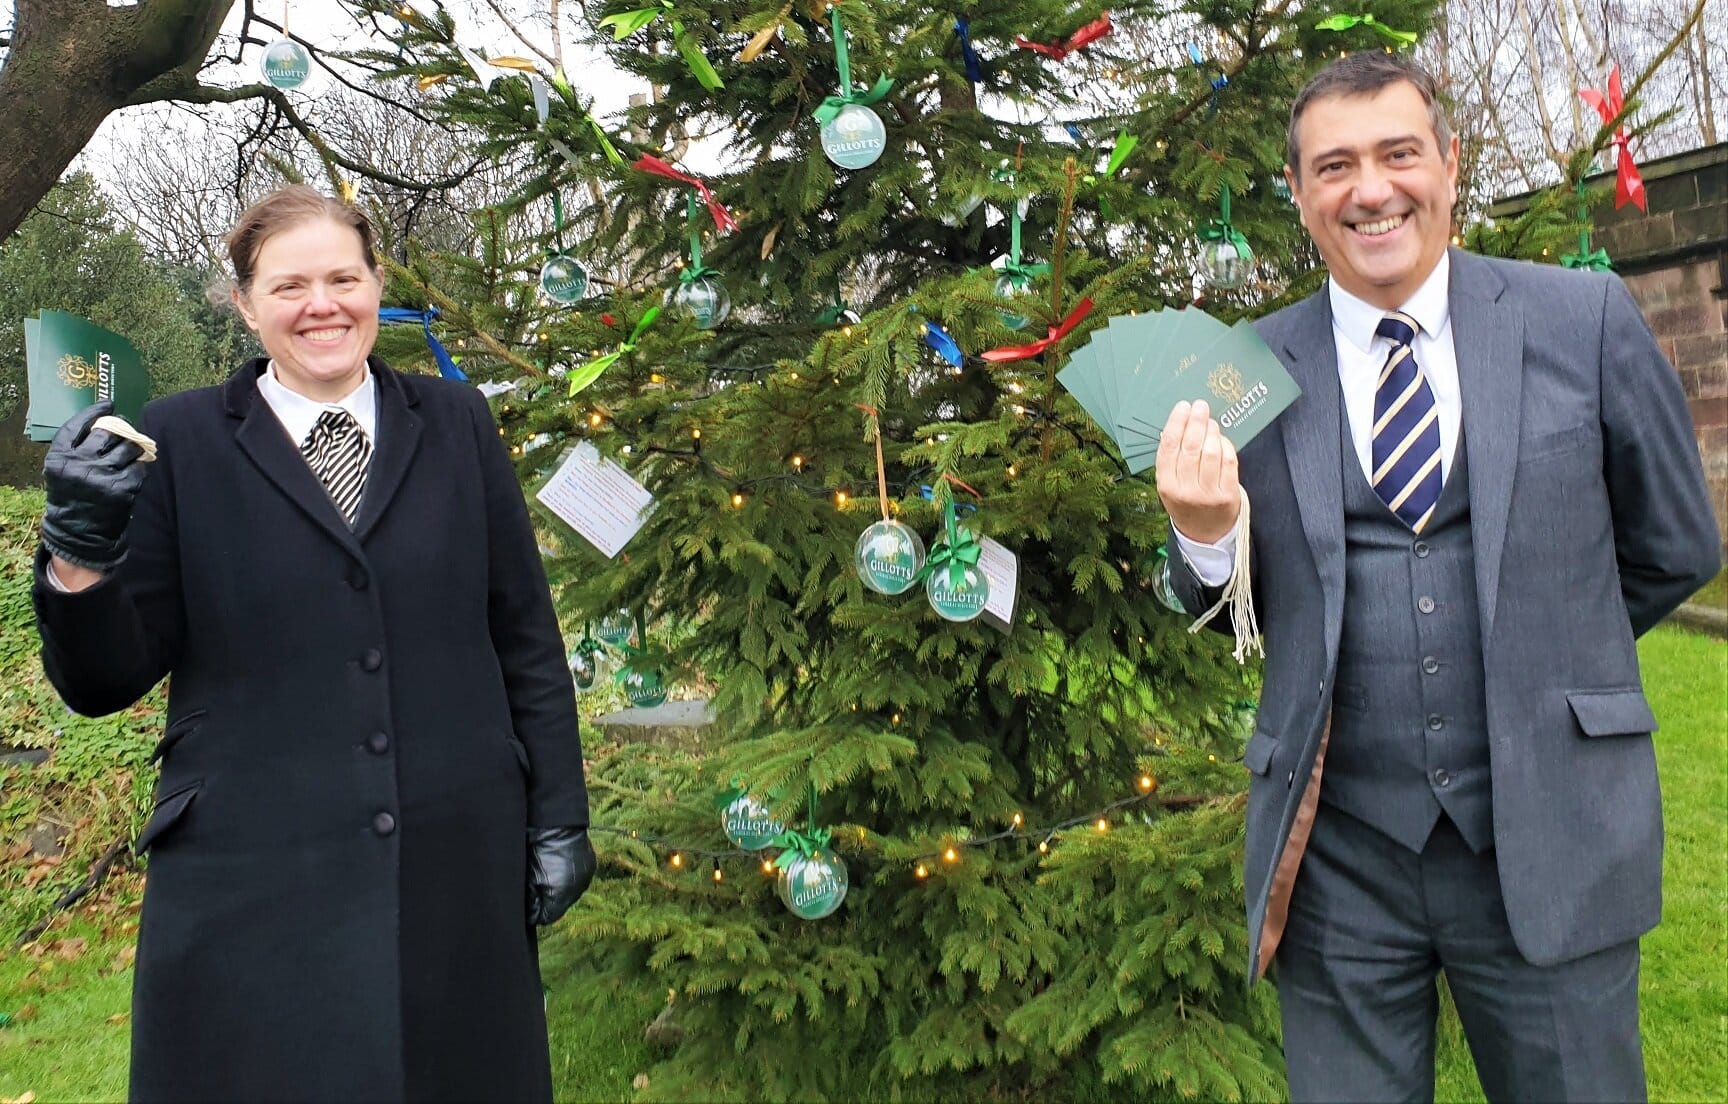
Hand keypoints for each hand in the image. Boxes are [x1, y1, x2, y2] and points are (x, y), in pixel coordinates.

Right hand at [41, 402, 150, 571]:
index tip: (108, 404)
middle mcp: (79, 464)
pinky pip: (139, 468)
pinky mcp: (122, 489)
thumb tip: (106, 420)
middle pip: (107, 432)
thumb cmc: (72, 496)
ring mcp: (101, 476)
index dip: (94, 412)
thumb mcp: (63, 470)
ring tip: (132, 451)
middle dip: (121, 428)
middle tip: (127, 428)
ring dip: (134, 447)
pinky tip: (133, 472)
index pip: (76, 425)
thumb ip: (76, 448)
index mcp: (59, 458)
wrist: (78, 533)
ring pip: (128, 447)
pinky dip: (139, 468)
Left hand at [527, 826, 595, 925]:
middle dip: (548, 900)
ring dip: (560, 889)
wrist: (556, 823)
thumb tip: (531, 914)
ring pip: (570, 894)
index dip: (536, 912)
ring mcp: (586, 877)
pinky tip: (560, 865)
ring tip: (549, 873)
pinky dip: (569, 876)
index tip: (529, 903)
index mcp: (561, 893)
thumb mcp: (528, 876)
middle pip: (559, 907)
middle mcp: (577, 889)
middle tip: (536, 885)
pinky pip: (578, 880)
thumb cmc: (537, 848)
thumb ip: (530, 899)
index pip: (547, 917)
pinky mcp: (590, 866)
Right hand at [1154, 400, 1239, 543]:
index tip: (1182, 407)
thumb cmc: (1186, 502)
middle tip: (1200, 406)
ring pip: (1211, 452)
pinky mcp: (1228, 495)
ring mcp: (1208, 494)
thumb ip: (1171, 460)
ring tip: (1210, 421)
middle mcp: (1186, 491)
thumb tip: (1178, 425)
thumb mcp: (1170, 485)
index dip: (1176, 423)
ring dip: (1211, 431)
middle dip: (1196, 421)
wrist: (1204, 534)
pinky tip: (1222, 438)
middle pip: (1190, 447)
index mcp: (1166, 486)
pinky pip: (1228, 462)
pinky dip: (1226, 445)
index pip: (1168, 448)